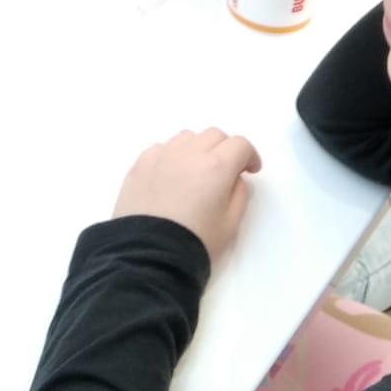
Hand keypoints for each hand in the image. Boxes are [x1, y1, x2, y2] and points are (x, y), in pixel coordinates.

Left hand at [113, 129, 262, 263]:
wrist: (150, 254)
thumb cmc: (196, 242)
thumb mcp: (231, 224)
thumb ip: (239, 193)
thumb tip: (233, 176)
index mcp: (216, 166)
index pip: (239, 144)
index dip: (249, 155)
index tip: (250, 170)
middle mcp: (188, 152)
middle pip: (214, 135)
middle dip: (225, 149)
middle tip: (225, 172)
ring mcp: (161, 154)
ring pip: (187, 137)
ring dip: (198, 149)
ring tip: (196, 173)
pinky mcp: (140, 162)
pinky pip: (163, 148)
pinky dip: (173, 156)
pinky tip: (172, 177)